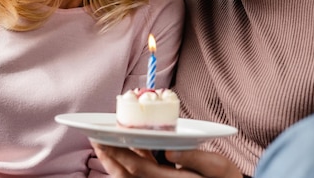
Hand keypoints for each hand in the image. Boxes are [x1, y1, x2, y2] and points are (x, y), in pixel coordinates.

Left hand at [92, 143, 242, 177]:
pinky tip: (124, 153)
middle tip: (94, 140)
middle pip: (126, 177)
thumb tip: (170, 150)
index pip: (138, 169)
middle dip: (108, 159)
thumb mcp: (219, 168)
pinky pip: (138, 177)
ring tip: (102, 145)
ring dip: (113, 164)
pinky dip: (126, 167)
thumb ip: (195, 158)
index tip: (103, 141)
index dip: (119, 155)